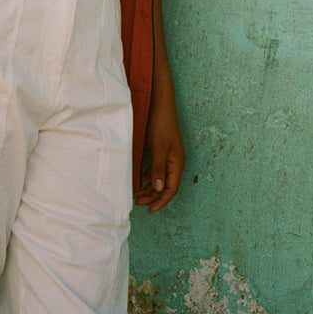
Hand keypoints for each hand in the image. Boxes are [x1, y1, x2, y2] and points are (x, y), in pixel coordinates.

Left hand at [134, 97, 184, 212]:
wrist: (160, 104)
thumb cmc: (161, 123)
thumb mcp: (159, 147)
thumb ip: (158, 168)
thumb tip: (159, 188)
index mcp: (177, 163)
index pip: (171, 189)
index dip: (161, 201)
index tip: (150, 210)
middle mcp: (174, 162)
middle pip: (165, 185)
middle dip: (152, 195)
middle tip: (137, 202)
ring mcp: (168, 156)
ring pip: (159, 177)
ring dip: (148, 187)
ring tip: (135, 193)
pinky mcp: (161, 150)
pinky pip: (155, 169)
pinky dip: (147, 176)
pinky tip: (138, 178)